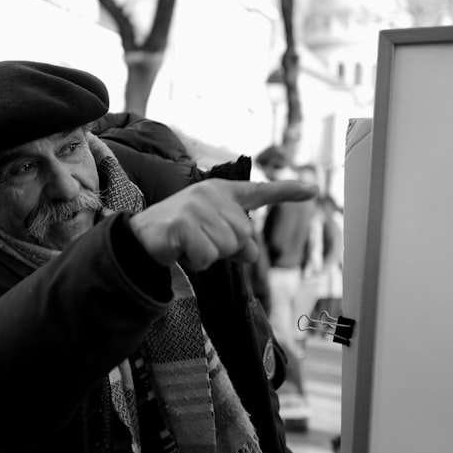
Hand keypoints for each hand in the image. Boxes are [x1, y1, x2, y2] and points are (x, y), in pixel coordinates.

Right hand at [129, 179, 317, 270]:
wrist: (140, 237)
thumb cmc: (180, 234)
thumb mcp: (212, 232)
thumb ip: (237, 240)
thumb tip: (251, 253)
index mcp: (222, 192)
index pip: (260, 192)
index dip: (288, 192)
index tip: (313, 190)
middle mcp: (212, 195)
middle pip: (244, 237)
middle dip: (225, 248)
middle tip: (200, 241)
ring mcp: (198, 208)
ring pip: (227, 249)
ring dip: (208, 255)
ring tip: (188, 244)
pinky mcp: (185, 225)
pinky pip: (208, 257)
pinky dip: (196, 262)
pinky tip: (181, 250)